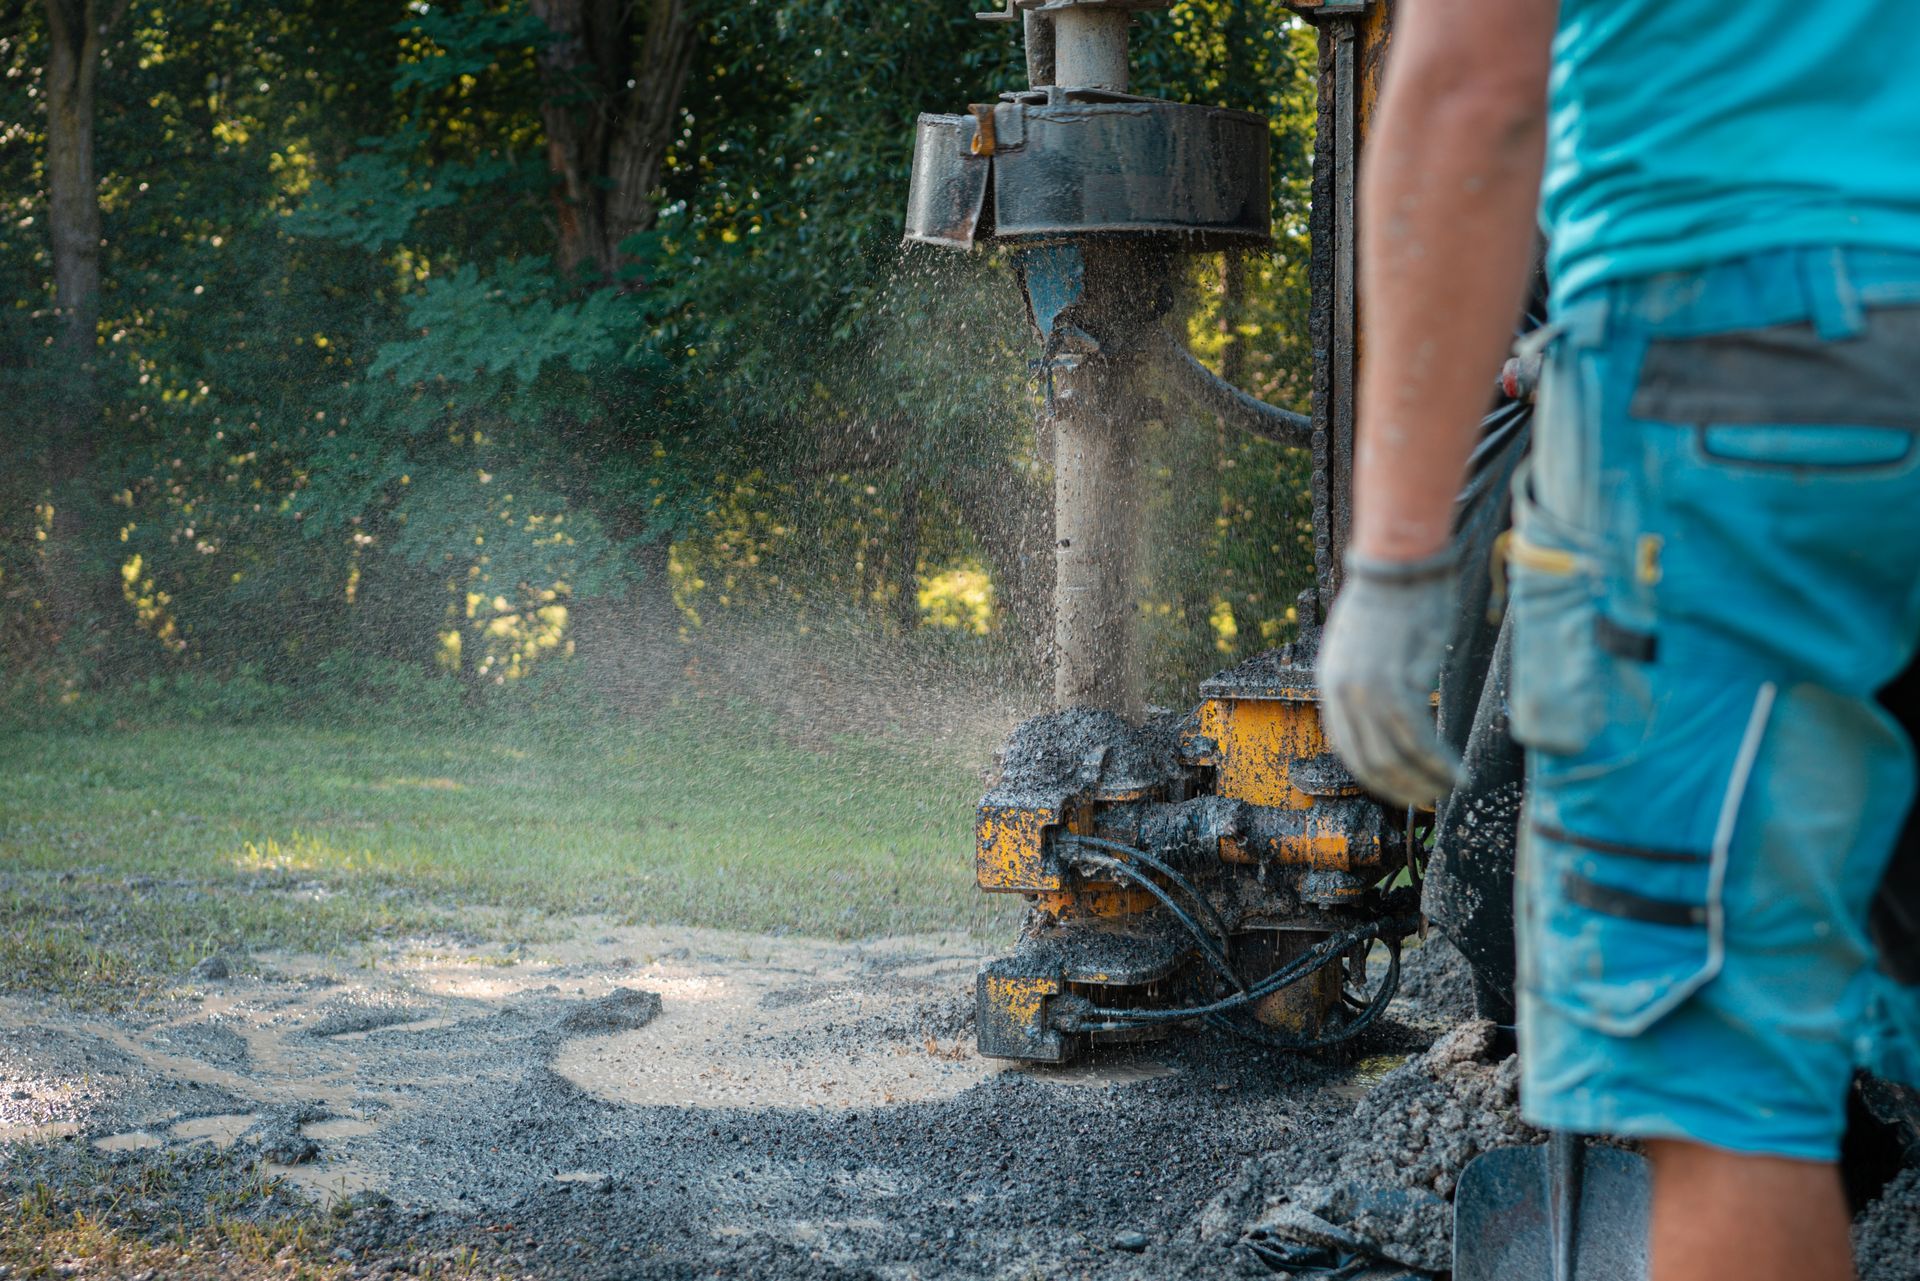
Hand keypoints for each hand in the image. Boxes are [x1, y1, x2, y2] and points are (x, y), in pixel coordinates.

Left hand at [1315, 547, 1463, 807]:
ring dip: (1424, 781)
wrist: (1399, 563)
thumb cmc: (1392, 597)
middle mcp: (1341, 693)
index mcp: (1329, 683)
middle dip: (1400, 788)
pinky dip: (1438, 762)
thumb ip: (1366, 681)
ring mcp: (1366, 691)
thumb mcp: (1363, 645)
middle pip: (1368, 760)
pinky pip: (1418, 739)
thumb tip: (1389, 714)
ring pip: (1394, 756)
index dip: (1375, 775)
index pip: (1346, 747)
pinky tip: (1455, 771)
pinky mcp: (1397, 684)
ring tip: (1449, 789)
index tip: (1401, 787)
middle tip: (1429, 799)